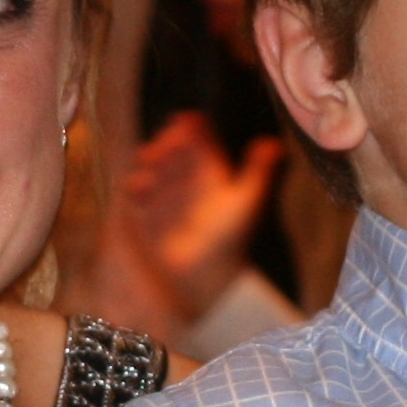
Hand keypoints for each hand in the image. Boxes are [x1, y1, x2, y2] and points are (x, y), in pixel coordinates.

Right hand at [118, 113, 283, 320]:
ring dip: (149, 160)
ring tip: (151, 163)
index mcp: (210, 177)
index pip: (198, 141)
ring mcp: (162, 197)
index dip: (191, 128)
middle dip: (167, 140)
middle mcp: (185, 183)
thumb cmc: (225, 245)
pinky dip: (135, 184)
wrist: (196, 284)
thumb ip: (258, 172)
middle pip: (172, 148)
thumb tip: (273, 142)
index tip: (188, 122)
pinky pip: (133, 190)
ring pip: (151, 165)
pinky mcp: (141, 214)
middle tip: (166, 145)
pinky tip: (141, 188)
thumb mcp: (245, 204)